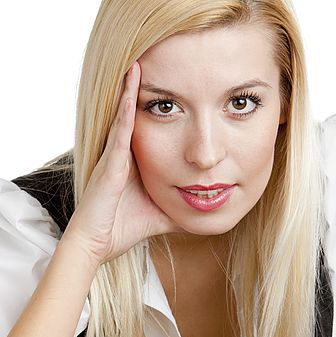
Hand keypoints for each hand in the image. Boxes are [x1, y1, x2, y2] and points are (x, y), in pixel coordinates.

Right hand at [63, 61, 181, 264]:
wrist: (99, 244)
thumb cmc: (125, 228)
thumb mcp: (162, 214)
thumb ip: (180, 209)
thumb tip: (204, 213)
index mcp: (137, 166)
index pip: (152, 133)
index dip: (162, 114)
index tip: (176, 94)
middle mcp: (125, 155)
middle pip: (138, 119)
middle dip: (148, 95)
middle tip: (157, 65)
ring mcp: (116, 155)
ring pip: (126, 115)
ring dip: (132, 89)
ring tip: (141, 61)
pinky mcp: (111, 160)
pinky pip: (121, 127)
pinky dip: (125, 104)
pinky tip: (131, 82)